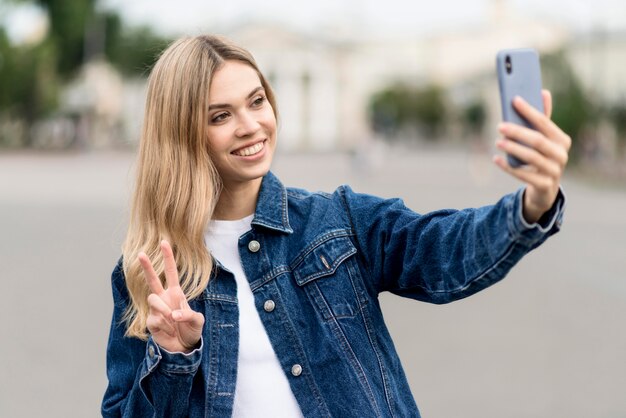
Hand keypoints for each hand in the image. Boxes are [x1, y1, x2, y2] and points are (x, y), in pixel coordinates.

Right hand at [139, 240, 204, 352]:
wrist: (184, 347)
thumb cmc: (191, 330)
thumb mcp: (197, 321)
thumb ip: (189, 315)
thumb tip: (174, 315)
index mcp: (176, 293)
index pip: (171, 272)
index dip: (168, 258)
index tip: (164, 242)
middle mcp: (164, 298)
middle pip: (153, 279)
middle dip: (147, 267)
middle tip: (141, 254)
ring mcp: (156, 309)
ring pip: (152, 299)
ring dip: (163, 309)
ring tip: (172, 320)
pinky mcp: (151, 322)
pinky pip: (155, 319)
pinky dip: (164, 325)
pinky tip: (169, 330)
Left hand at [494, 90, 570, 222]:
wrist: (544, 188)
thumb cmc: (542, 156)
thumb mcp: (544, 139)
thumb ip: (542, 119)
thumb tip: (543, 92)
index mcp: (562, 140)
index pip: (544, 123)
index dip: (529, 111)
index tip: (514, 100)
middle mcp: (561, 155)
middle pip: (537, 140)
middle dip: (518, 132)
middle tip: (500, 125)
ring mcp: (554, 171)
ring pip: (531, 157)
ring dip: (513, 148)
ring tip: (498, 142)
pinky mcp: (544, 185)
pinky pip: (523, 175)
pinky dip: (508, 166)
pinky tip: (496, 159)